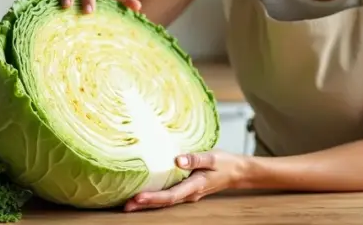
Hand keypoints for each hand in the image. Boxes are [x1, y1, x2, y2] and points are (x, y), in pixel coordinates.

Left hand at [123, 150, 246, 211]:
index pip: (171, 195)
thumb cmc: (225, 162)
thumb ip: (195, 158)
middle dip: (145, 204)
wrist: (237, 172)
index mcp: (195, 185)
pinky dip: (156, 198)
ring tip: (129, 204)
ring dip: (148, 203)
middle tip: (126, 205)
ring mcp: (188, 194)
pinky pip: (169, 197)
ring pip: (165, 202)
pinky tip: (145, 196)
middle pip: (164, 202)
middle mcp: (190, 194)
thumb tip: (178, 160)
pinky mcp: (187, 190)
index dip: (154, 197)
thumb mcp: (212, 156)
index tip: (138, 197)